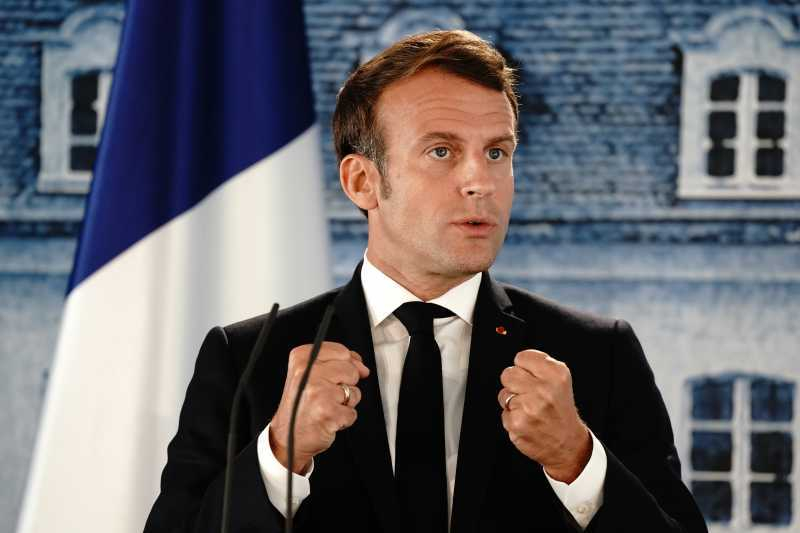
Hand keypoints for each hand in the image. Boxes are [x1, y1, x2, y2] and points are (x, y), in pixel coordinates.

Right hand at [270, 341, 369, 473]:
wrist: (287, 437)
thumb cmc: (301, 405)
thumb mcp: (311, 374)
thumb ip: (337, 362)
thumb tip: (362, 366)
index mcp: (302, 358)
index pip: (342, 351)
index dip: (345, 365)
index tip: (333, 377)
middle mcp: (308, 372)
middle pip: (351, 370)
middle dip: (345, 385)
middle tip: (326, 395)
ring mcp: (318, 392)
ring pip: (354, 392)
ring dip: (345, 404)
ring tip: (326, 407)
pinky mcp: (328, 413)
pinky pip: (353, 413)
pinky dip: (344, 420)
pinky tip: (328, 419)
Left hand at [498, 349, 591, 482]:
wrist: (568, 444)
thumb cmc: (560, 410)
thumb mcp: (560, 380)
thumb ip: (539, 365)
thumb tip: (518, 360)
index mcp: (556, 374)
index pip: (522, 357)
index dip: (525, 368)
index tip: (533, 378)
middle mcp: (543, 389)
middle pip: (508, 373)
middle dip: (515, 383)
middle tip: (529, 395)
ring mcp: (529, 407)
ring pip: (503, 394)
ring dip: (512, 402)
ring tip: (530, 410)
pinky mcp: (516, 423)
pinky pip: (503, 412)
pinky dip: (512, 418)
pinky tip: (527, 422)